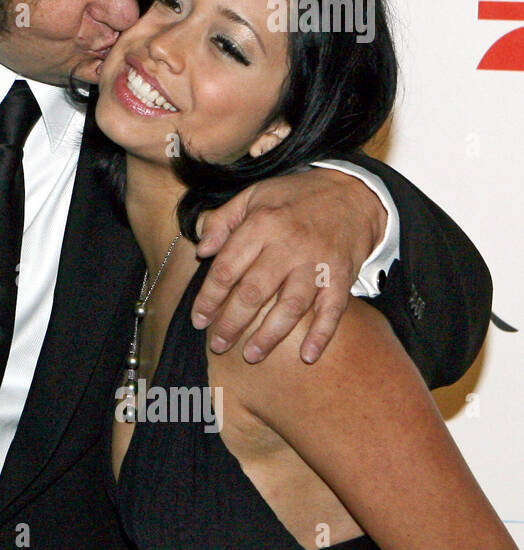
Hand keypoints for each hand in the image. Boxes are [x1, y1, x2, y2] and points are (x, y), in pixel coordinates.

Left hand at [190, 168, 385, 364]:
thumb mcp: (253, 195)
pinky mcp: (343, 276)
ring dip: (270, 335)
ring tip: (251, 355)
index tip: (198, 319)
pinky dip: (322, 334)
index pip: (227, 268)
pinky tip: (308, 356)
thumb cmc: (294, 197)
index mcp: (262, 224)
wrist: (352, 192)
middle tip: (218, 345)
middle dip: (232, 323)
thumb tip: (201, 250)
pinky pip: (333, 310)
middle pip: (254, 292)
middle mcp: (289, 246)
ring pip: (291, 306)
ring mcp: (318, 263)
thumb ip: (222, 221)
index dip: (209, 297)